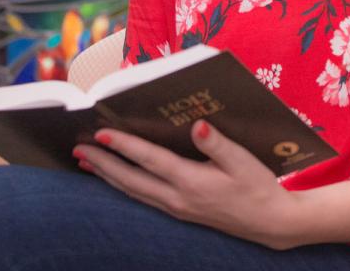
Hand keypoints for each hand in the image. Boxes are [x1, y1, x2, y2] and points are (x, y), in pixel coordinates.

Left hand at [73, 120, 303, 249]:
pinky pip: (142, 198)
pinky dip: (123, 185)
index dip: (123, 146)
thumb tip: (197, 125)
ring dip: (107, 175)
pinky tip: (115, 178)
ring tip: (86, 161)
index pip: (149, 160)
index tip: (100, 134)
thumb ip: (217, 143)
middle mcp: (178, 199)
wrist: (272, 223)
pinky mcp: (180, 212)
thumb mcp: (243, 161)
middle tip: (77, 148)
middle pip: (131, 179)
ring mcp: (177, 208)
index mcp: (192, 182)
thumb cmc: (259, 187)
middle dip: (102, 163)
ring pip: (132, 191)